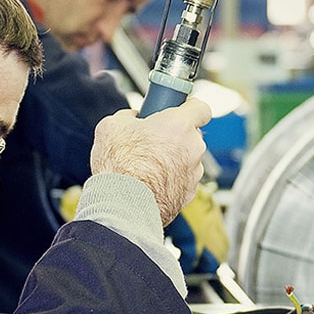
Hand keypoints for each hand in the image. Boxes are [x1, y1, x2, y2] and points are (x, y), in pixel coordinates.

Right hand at [90, 98, 211, 225]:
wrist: (122, 206)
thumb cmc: (119, 166)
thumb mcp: (112, 126)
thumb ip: (128, 116)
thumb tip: (131, 118)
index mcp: (179, 126)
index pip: (201, 108)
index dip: (189, 107)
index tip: (178, 109)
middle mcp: (192, 148)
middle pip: (191, 135)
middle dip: (174, 136)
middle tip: (152, 140)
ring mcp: (193, 173)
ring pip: (187, 159)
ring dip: (172, 160)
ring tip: (146, 166)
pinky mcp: (189, 194)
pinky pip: (182, 180)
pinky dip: (170, 180)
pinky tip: (150, 183)